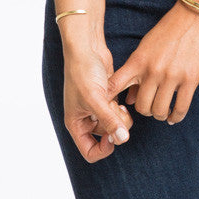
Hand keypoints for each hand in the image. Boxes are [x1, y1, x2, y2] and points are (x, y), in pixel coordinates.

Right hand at [62, 41, 134, 162]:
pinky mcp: (107, 97)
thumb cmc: (83, 72)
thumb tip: (123, 139)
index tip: (113, 135)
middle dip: (115, 127)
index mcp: (76, 123)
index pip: (89, 151)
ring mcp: (97, 108)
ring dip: (120, 117)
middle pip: (106, 138)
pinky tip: (121, 98)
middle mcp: (85, 118)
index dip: (103, 149)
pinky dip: (121, 107)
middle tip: (118, 112)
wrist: (87, 47)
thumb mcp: (95, 98)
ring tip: (118, 103)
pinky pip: (118, 111)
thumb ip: (109, 120)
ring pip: (114, 124)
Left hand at [105, 2, 198, 125]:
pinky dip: (176, 116)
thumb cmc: (168, 30)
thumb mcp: (146, 47)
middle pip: (141, 106)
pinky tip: (174, 115)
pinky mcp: (190, 79)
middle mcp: (153, 70)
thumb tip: (129, 99)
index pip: (115, 85)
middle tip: (149, 107)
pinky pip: (180, 109)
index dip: (108, 101)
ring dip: (160, 114)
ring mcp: (171, 76)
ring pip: (159, 111)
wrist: (194, 16)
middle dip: (145, 110)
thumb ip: (136, 73)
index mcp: (138, 60)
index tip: (110, 110)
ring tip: (163, 111)